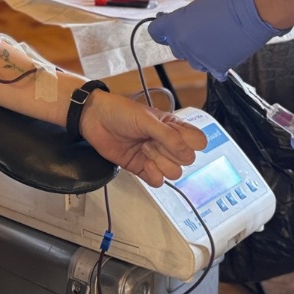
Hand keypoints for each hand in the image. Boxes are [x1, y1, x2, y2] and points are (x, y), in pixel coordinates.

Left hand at [79, 92, 208, 186]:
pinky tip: (145, 164)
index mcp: (174, 127)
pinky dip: (154, 175)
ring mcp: (156, 157)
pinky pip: (158, 182)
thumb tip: (188, 155)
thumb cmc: (121, 112)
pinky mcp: (142, 168)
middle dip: (171, 153)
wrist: (95, 120)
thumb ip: (169, 137)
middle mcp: (168, 143)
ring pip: (174, 173)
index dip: (190, 143)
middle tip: (151, 140)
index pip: (198, 141)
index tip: (175, 137)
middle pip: (187, 160)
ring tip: (144, 149)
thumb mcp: (147, 119)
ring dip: (161, 163)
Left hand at [147, 0, 287, 80]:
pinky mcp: (215, 67)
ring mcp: (198, 58)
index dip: (160, 32)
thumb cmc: (226, 5)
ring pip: (192, 60)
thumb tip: (178, 25)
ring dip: (199, 53)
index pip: (155, 32)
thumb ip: (183, 19)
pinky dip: (216, 63)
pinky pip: (211, 69)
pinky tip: (224, 52)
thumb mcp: (197, 6)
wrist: (251, 14)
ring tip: (215, 40)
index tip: (164, 32)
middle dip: (183, 41)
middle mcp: (182, 44)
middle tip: (200, 32)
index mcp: (175, 26)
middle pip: (175, 48)